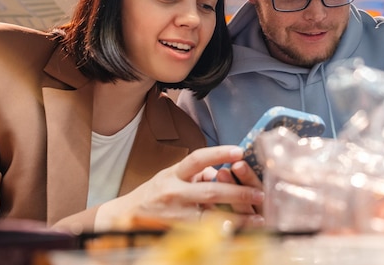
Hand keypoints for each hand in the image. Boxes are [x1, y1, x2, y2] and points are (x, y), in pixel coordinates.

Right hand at [95, 146, 263, 230]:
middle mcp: (173, 193)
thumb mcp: (171, 176)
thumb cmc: (154, 194)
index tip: (240, 151)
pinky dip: (223, 234)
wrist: (124, 218)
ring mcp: (175, 216)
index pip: (197, 159)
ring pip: (210, 217)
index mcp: (173, 175)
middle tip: (259, 193)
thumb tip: (223, 171)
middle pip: (210, 191)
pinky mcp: (176, 233)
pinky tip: (240, 234)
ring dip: (237, 218)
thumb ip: (197, 173)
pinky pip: (204, 234)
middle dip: (238, 193)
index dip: (219, 153)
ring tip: (258, 218)